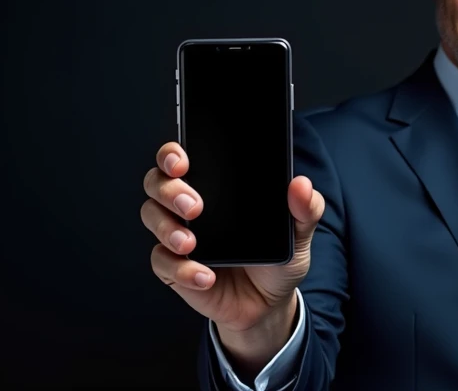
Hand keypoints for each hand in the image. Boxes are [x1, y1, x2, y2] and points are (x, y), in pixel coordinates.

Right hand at [141, 142, 324, 334]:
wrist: (269, 304)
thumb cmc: (276, 259)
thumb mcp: (298, 233)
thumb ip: (305, 208)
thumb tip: (301, 185)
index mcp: (217, 186)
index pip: (182, 158)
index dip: (172, 154)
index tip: (182, 162)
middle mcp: (191, 206)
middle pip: (157, 183)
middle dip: (168, 190)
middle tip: (194, 206)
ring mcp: (179, 236)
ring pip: (152, 218)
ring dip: (167, 228)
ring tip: (191, 243)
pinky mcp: (175, 269)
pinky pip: (162, 262)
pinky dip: (182, 269)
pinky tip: (205, 275)